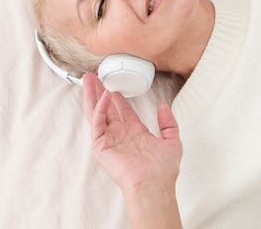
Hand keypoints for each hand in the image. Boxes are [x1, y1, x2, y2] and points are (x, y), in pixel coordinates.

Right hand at [82, 73, 181, 193]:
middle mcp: (120, 134)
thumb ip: (169, 122)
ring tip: (88, 79)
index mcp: (135, 133)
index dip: (117, 97)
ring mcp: (109, 139)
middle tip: (95, 76)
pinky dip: (99, 108)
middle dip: (100, 91)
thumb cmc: (163, 169)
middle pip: (106, 108)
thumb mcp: (172, 140)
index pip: (123, 110)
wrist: (154, 184)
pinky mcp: (101, 146)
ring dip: (92, 95)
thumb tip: (164, 106)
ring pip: (97, 112)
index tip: (113, 85)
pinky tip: (103, 95)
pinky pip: (97, 123)